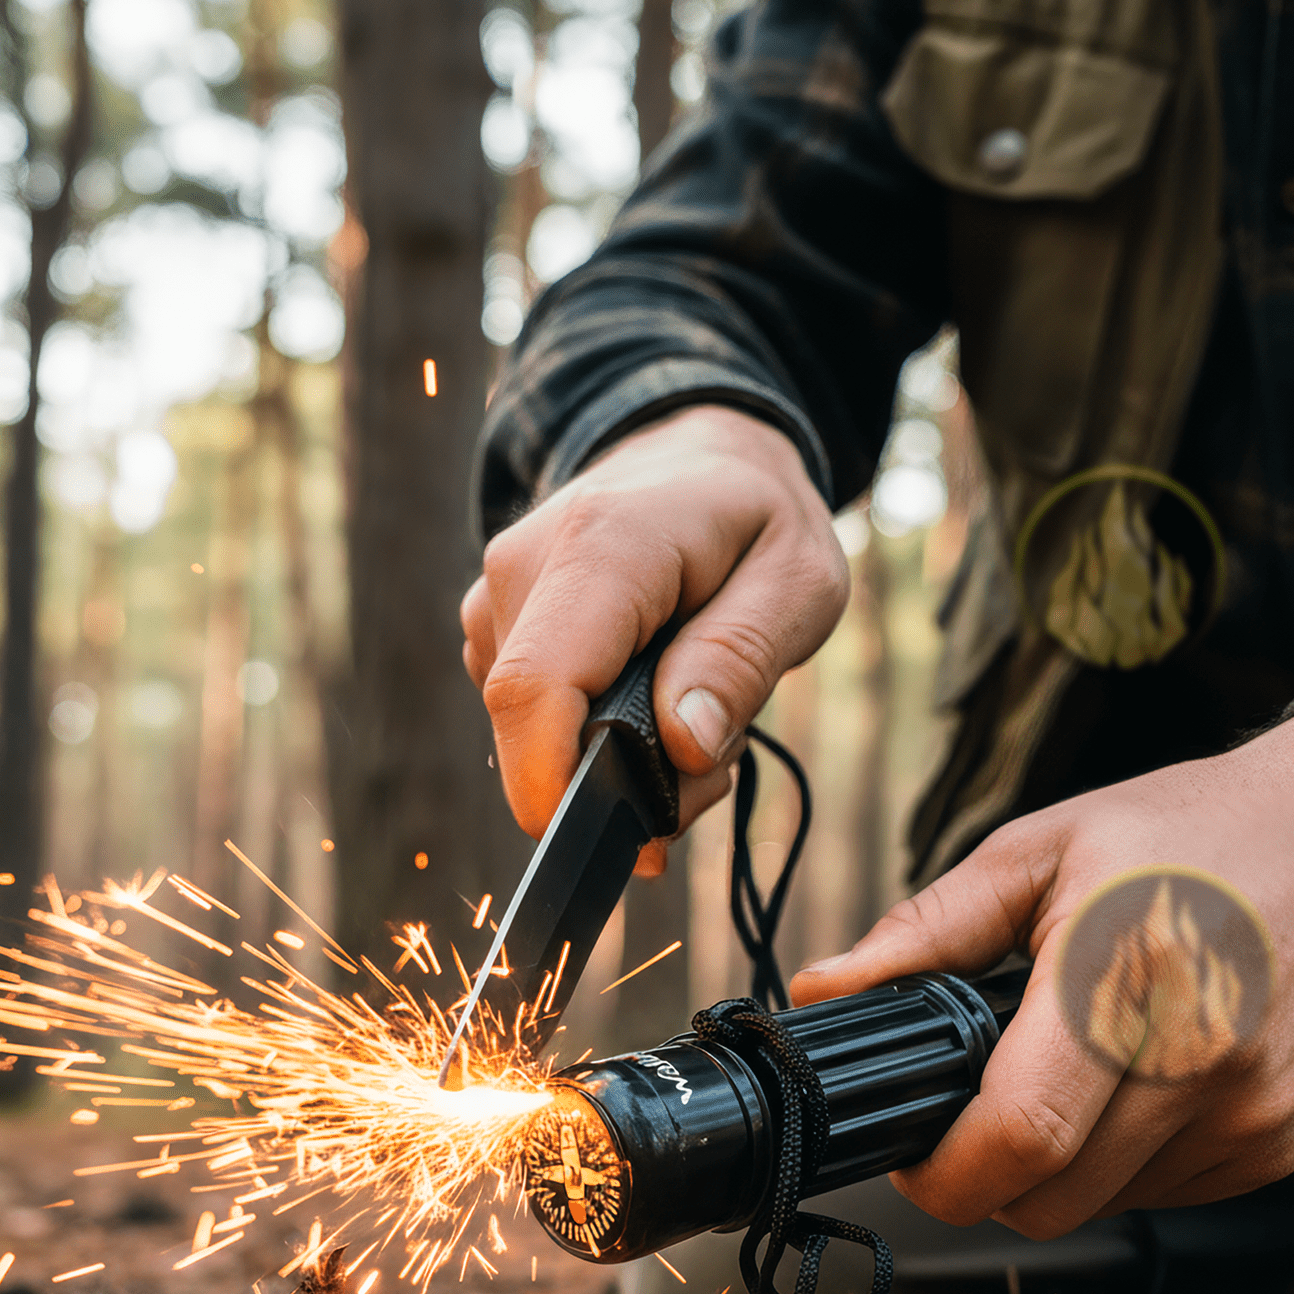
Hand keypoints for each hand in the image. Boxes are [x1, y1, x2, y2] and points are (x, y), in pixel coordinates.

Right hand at [462, 406, 846, 873]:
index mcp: (601, 547)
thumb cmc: (756, 518)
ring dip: (616, 764)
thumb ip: (741, 658)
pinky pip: (531, 719)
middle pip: (533, 729)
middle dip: (620, 787)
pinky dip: (592, 738)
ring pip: (531, 736)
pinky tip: (648, 703)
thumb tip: (682, 741)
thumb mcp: (799, 581)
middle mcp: (523, 569)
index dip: (553, 785)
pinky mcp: (494, 629)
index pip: (534, 688)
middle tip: (712, 768)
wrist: (697, 453)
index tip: (618, 841)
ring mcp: (496, 600)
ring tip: (692, 715)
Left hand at [790, 710, 1293, 1235]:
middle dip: (984, 1178)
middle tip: (968, 1112)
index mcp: (1126, 979)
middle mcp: (1203, 1064)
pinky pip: (1165, 1195)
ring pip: (1101, 1209)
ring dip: (1056, 1170)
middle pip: (1048, 1200)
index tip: (911, 1151)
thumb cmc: (1191, 830)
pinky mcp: (1282, 1145)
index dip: (942, 1173)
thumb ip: (925, 932)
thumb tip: (819, 993)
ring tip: (1063, 1075)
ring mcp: (1253, 1116)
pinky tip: (1132, 1084)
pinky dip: (1123, 1163)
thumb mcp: (1042, 849)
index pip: (1019, 1140)